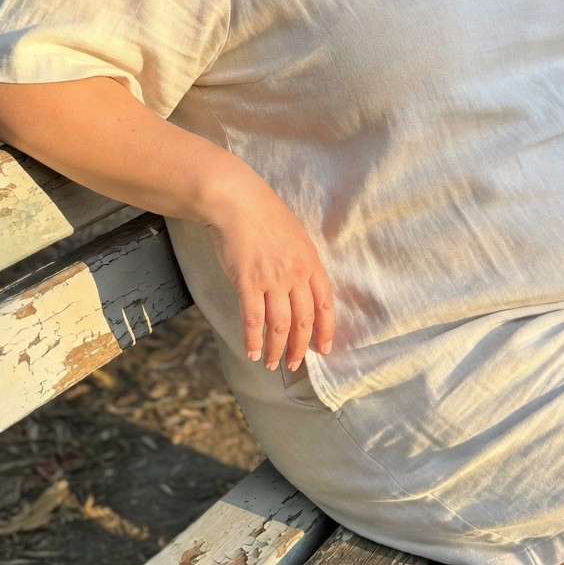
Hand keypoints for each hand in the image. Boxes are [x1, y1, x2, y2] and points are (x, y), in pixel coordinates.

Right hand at [203, 162, 334, 371]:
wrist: (237, 200)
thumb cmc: (263, 214)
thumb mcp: (295, 236)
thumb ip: (301, 262)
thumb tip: (301, 286)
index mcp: (311, 262)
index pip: (325, 303)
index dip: (326, 330)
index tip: (324, 349)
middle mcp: (295, 273)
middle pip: (303, 320)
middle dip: (300, 347)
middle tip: (295, 364)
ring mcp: (272, 278)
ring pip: (279, 325)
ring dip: (276, 349)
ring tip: (272, 364)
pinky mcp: (248, 281)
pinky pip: (253, 318)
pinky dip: (253, 339)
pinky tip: (252, 352)